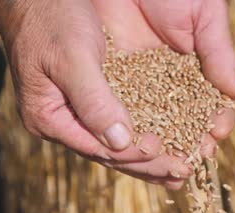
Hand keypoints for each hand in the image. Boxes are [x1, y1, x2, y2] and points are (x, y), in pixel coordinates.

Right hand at [0, 0, 234, 189]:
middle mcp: (61, 122)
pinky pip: (120, 123)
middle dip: (149, 165)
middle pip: (109, 153)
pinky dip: (144, 134)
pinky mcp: (90, 100)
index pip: (98, 148)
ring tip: (181, 170)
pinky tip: (168, 142)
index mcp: (49, 118)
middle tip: (184, 172)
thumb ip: (93, 100)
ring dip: (150, 157)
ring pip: (117, 143)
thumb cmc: (51, 17)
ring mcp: (75, 113)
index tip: (169, 156)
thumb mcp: (72, 57)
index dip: (135, 155)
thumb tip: (120, 143)